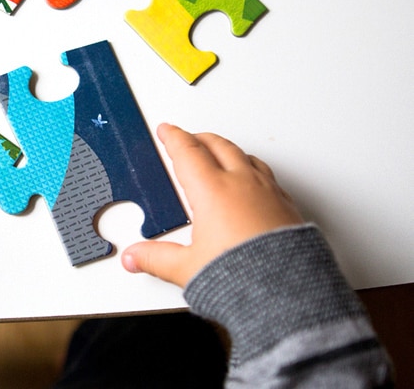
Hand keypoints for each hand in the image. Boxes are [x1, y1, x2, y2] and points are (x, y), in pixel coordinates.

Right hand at [122, 123, 302, 286]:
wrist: (290, 294)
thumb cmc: (244, 276)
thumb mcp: (187, 268)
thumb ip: (157, 259)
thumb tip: (134, 257)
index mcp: (212, 191)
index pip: (188, 152)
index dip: (174, 138)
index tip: (167, 130)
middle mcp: (242, 184)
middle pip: (217, 146)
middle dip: (199, 138)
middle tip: (188, 138)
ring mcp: (268, 192)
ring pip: (245, 157)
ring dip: (228, 150)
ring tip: (221, 154)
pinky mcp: (287, 206)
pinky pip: (267, 176)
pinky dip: (253, 170)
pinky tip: (252, 182)